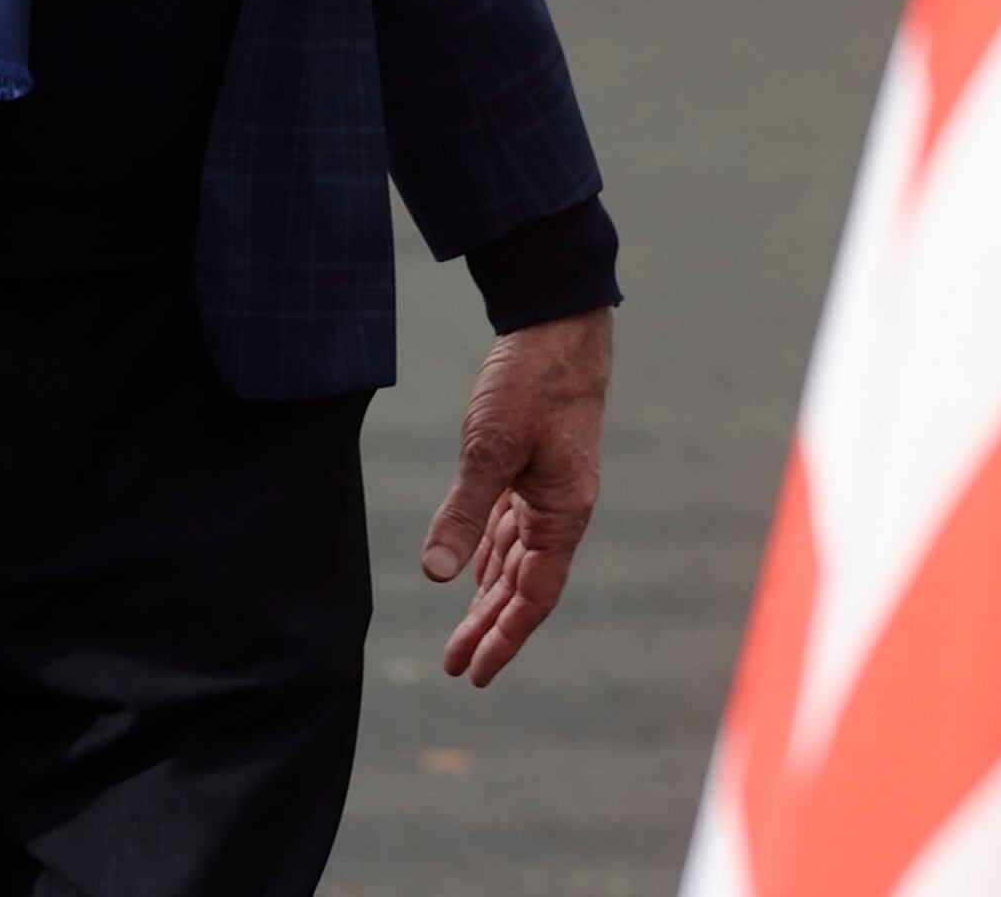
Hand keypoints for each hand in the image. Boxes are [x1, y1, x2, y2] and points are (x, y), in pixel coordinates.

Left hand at [424, 308, 607, 685]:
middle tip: (455, 667)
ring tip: (461, 635)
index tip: (474, 673)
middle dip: (491, 628)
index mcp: (563, 513)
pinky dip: (491, 556)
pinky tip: (472, 574)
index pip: (534, 595)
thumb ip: (464, 514)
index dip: (504, 637)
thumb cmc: (531, 384)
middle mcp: (561, 510)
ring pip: (517, 560)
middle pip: (525, 586)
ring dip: (489, 596)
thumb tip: (437, 575)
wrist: (557, 327)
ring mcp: (547, 490)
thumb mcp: (489, 450)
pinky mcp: (531, 469)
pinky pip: (511, 528)